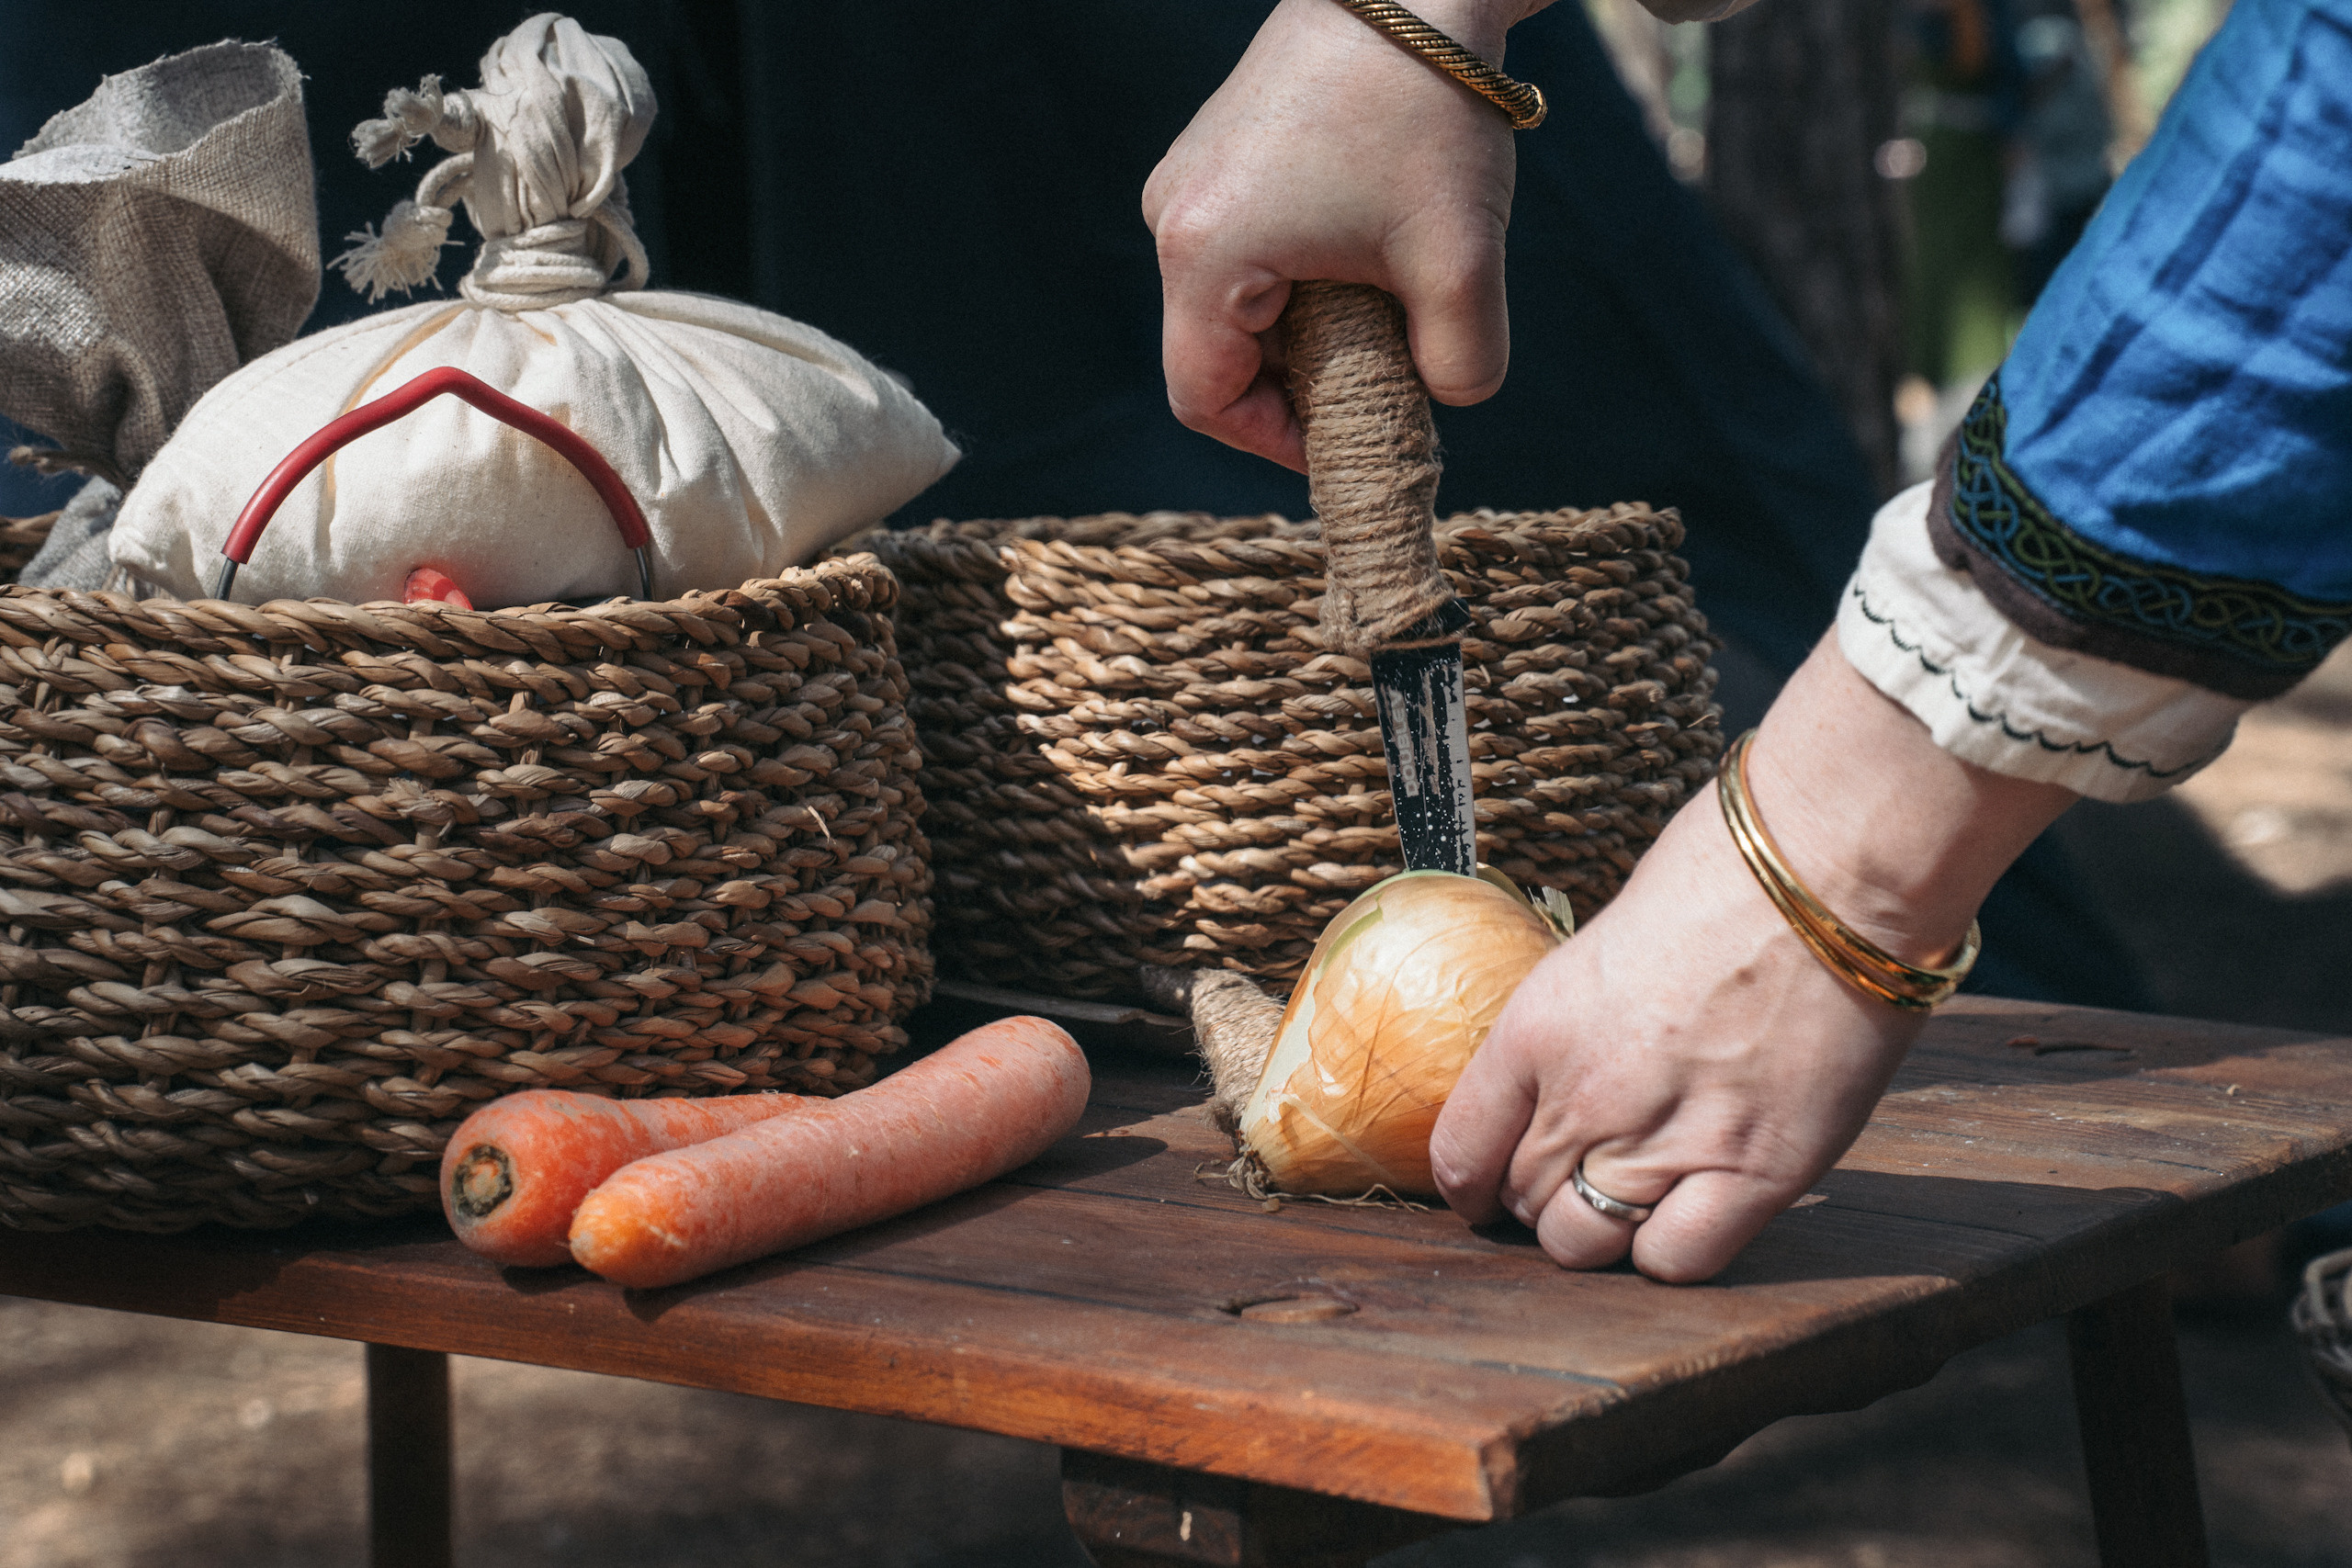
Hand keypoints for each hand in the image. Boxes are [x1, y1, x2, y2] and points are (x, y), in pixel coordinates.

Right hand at [1143, 0, 1546, 469]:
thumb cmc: (1428, 112)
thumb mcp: (1462, 261)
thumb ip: (1461, 364)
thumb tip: (1447, 403)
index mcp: (1205, 255)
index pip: (1206, 398)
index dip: (1274, 441)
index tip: (1346, 441)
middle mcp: (1173, 218)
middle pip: (1216, 354)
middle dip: (1296, 384)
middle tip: (1380, 380)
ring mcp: (1189, 180)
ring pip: (1232, 304)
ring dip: (1303, 329)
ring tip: (1383, 304)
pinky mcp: (1218, 153)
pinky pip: (1242, 251)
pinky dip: (1298, 277)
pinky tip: (1365, 251)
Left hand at [1428, 637, 2078, 1281]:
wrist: (1833, 867)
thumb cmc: (1724, 875)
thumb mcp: (1603, 942)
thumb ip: (1573, 1023)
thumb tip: (1564, 1066)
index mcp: (1534, 1029)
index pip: (1459, 1150)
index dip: (1472, 1180)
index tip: (1488, 1183)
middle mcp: (1585, 1096)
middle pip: (1524, 1203)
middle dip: (1541, 1198)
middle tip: (1579, 1175)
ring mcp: (1667, 1142)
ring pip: (1586, 1247)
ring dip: (1599, 1232)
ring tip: (1631, 1198)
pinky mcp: (1757, 1174)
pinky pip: (1678, 1262)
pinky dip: (1672, 1252)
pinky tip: (1690, 1212)